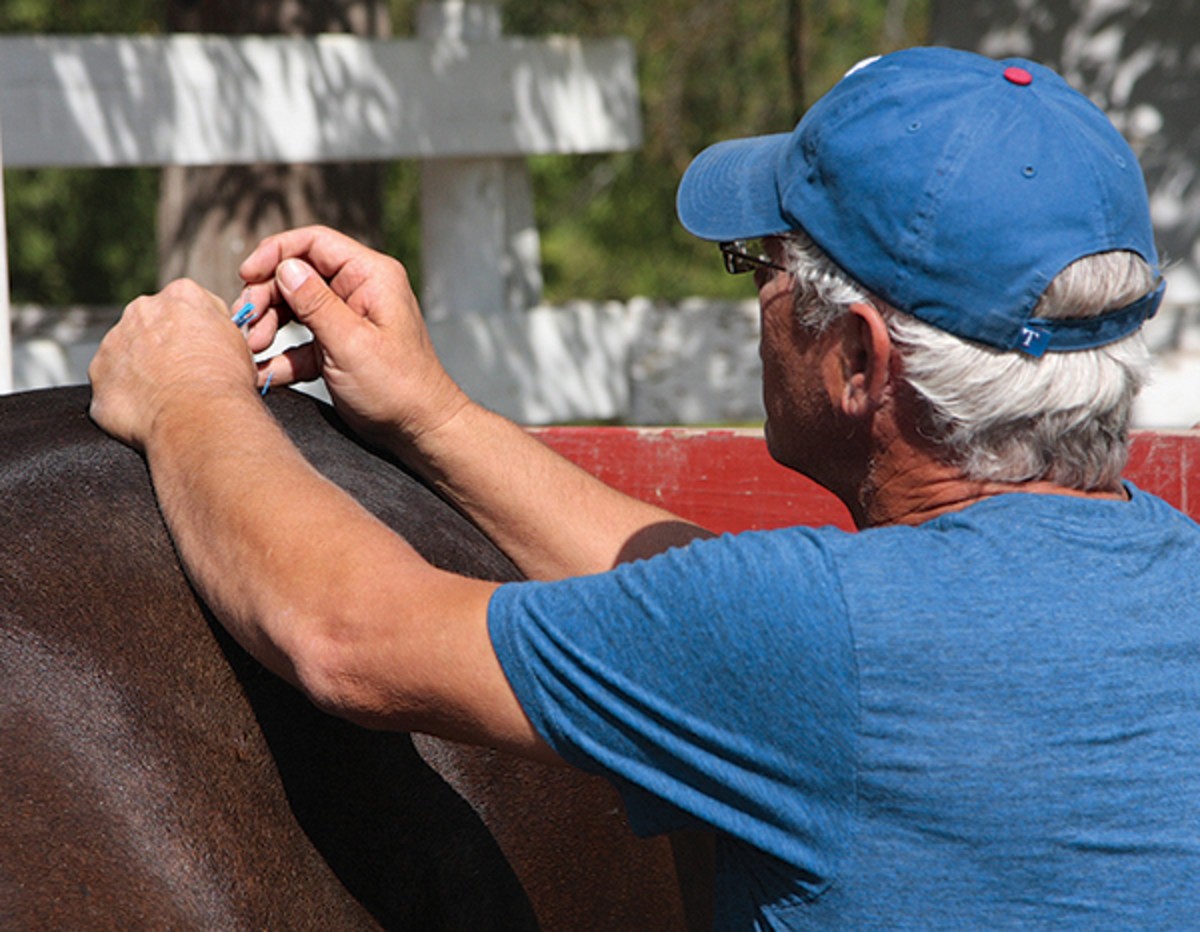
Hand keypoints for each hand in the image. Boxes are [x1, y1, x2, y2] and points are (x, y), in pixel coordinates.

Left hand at [89, 279, 256, 450]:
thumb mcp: (239, 340)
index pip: (183, 304)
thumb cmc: (225, 381)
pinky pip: (111, 383)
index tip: (200, 349)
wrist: (200, 416)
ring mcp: (114, 340)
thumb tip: (210, 328)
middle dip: (160, 345)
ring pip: (126, 353)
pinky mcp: (98, 373)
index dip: (193, 330)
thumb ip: (217, 323)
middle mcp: (142, 310)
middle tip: (181, 374)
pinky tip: (149, 409)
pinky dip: (126, 395)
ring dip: (140, 370)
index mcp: (181, 295)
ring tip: (166, 395)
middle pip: (148, 323)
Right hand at [237, 226, 467, 448]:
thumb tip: (285, 268)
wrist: (420, 430)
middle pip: (297, 275)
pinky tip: (260, 371)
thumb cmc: (399, 388)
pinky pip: (299, 343)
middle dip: (266, 296)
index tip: (246, 275)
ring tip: (251, 348)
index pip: (314, 243)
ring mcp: (347, 320)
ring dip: (267, 326)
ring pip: (293, 308)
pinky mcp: (337, 348)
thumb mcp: (352, 343)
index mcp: (371, 276)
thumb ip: (316, 304)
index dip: (275, 253)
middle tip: (246, 323)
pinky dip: (279, 356)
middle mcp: (359, 292)